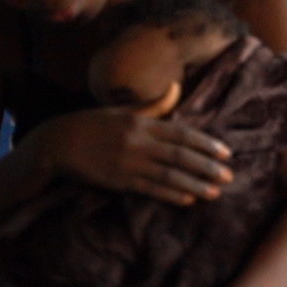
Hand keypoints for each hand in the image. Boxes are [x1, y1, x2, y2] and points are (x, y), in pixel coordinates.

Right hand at [33, 106, 232, 204]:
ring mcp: (129, 163)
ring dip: (194, 185)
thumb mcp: (124, 110)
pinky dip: (170, 195)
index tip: (226, 153)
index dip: (207, 144)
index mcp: (142, 122)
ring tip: (215, 192)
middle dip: (207, 167)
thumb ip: (155, 104)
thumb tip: (178, 87)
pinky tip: (187, 200)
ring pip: (169, 176)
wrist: (57, 142)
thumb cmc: (94, 124)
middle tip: (229, 176)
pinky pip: (150, 189)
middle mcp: (139, 141)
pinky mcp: (118, 181)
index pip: (182, 133)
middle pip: (180, 156)